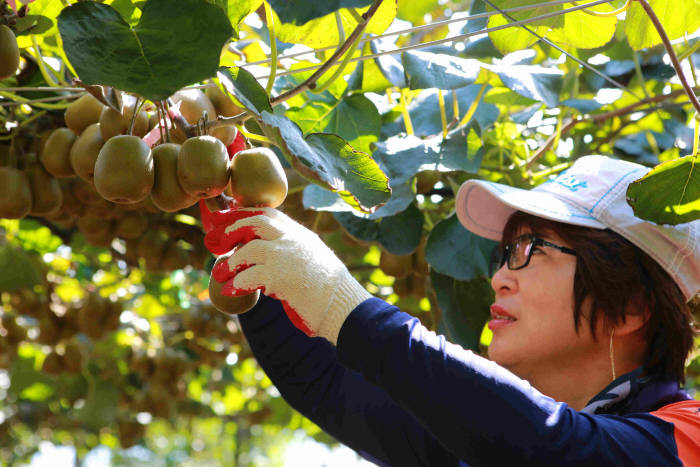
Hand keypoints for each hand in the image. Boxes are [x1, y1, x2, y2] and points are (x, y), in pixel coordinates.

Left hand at [205, 208, 371, 343]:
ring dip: (230, 261)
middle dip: (231, 229)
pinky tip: (230, 290)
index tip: (224, 219)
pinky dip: (236, 283)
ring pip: (249, 249)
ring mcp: (286, 257)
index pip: (267, 213)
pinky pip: (249, 276)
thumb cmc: (328, 290)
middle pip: (254, 222)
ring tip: (220, 272)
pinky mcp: (280, 277)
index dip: (242, 214)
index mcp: (299, 234)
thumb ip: (291, 252)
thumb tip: (264, 256)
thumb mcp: (312, 259)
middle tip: (214, 241)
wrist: (343, 306)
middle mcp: (292, 240)